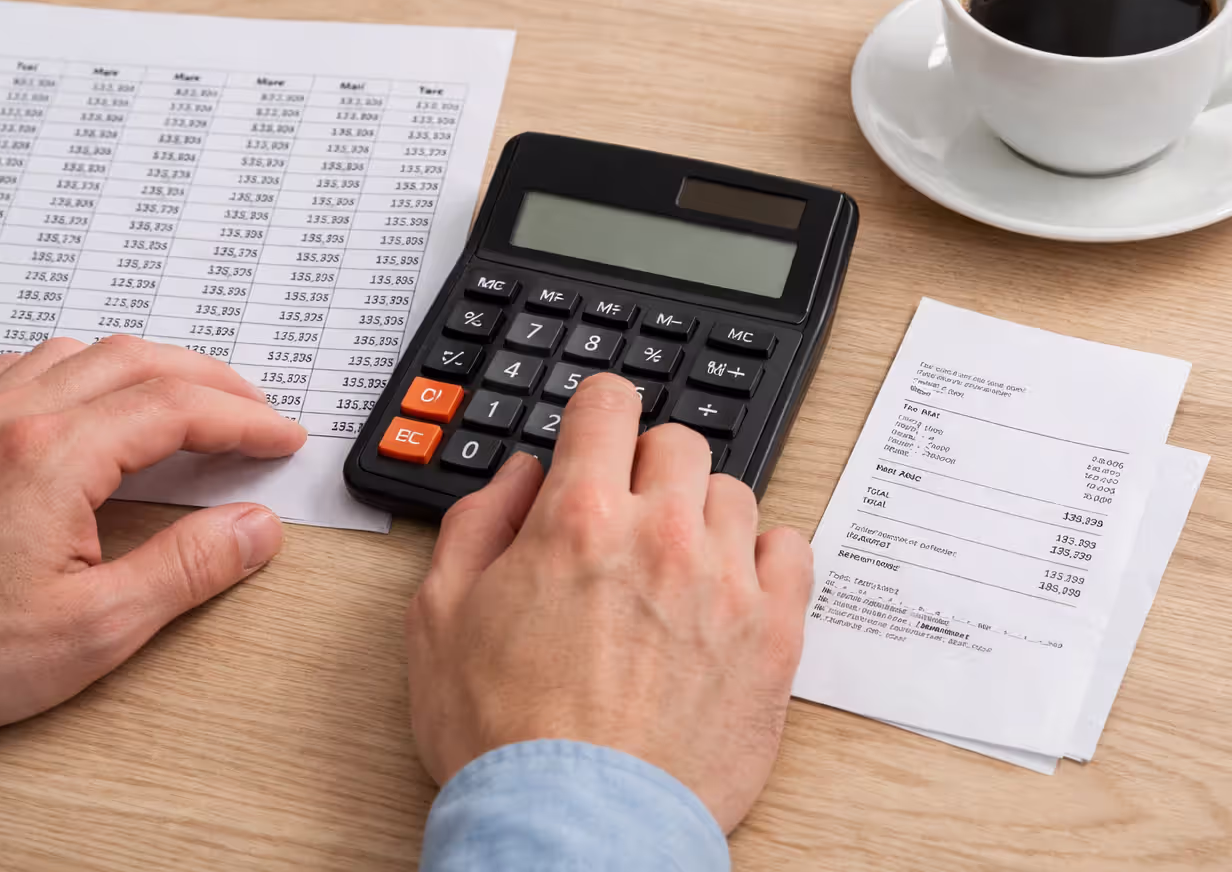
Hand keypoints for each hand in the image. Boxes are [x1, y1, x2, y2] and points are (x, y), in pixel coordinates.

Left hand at [0, 335, 306, 731]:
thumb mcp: (90, 630)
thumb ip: (185, 570)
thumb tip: (255, 528)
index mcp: (51, 457)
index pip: (177, 408)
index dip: (243, 418)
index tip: (280, 437)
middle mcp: (5, 418)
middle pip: (134, 360)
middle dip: (209, 379)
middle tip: (252, 410)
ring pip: (74, 351)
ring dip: (144, 365)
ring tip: (182, 397)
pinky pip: (15, 367)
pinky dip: (74, 370)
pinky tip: (81, 397)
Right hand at [407, 372, 813, 831]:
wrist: (573, 831)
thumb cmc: (505, 739)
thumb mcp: (439, 617)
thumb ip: (478, 522)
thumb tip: (522, 475)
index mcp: (579, 519)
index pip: (609, 403)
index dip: (597, 413)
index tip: (597, 432)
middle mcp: (662, 536)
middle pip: (678, 442)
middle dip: (646, 466)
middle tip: (626, 516)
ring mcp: (727, 585)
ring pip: (735, 493)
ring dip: (703, 513)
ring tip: (673, 566)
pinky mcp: (775, 637)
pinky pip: (792, 551)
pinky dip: (764, 558)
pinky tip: (729, 589)